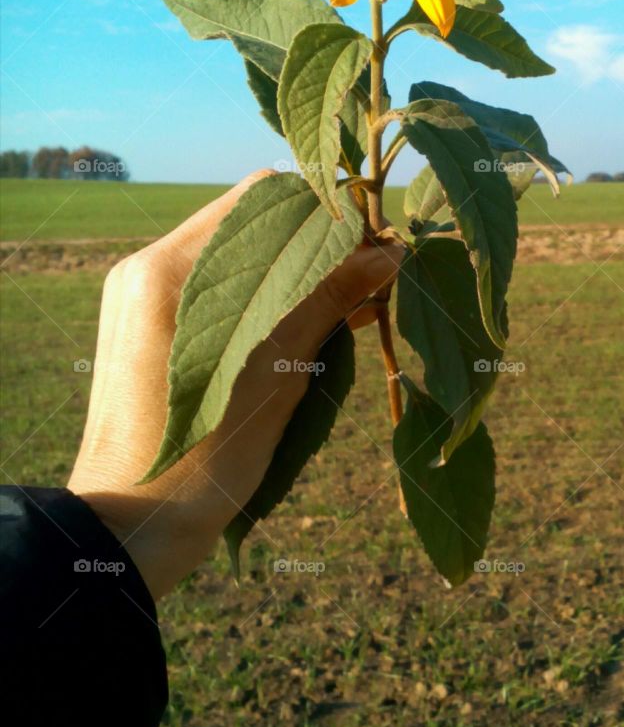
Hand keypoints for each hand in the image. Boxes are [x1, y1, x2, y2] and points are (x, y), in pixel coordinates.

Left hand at [67, 171, 402, 600]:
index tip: (381, 241)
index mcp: (170, 270)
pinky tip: (326, 313)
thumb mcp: (278, 376)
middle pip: (253, 218)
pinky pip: (225, 287)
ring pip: (244, 252)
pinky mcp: (154, 323)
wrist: (129, 531)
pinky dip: (274, 293)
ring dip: (302, 266)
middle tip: (378, 268)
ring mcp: (145, 294)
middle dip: (321, 237)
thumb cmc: (202, 464)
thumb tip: (392, 250)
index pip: (265, 195)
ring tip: (362, 294)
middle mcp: (149, 266)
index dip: (331, 211)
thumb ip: (330, 301)